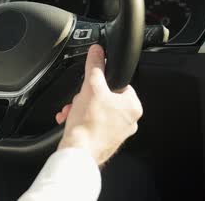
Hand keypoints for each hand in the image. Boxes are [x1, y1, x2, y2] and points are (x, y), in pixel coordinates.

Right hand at [56, 45, 142, 164]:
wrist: (77, 153)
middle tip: (78, 100)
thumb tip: (97, 51)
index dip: (101, 82)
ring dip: (80, 108)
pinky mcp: (105, 141)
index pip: (119, 83)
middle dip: (86, 97)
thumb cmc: (88, 124)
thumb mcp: (90, 86)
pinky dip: (81, 120)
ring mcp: (118, 133)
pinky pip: (93, 124)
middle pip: (105, 97)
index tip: (90, 85)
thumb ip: (95, 65)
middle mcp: (129, 121)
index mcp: (133, 107)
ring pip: (97, 111)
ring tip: (72, 112)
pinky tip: (71, 120)